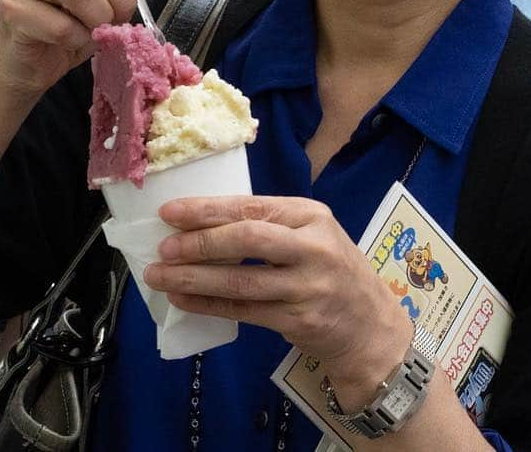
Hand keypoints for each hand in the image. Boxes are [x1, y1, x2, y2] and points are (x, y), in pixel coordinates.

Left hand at [145, 195, 410, 408]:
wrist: (369, 322)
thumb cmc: (333, 269)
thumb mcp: (313, 234)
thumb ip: (272, 225)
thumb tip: (204, 222)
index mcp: (312, 215)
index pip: (252, 207)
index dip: (208, 209)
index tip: (170, 211)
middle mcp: (313, 246)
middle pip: (247, 238)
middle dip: (199, 242)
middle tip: (164, 246)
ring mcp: (307, 286)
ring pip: (240, 279)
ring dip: (194, 277)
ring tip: (161, 275)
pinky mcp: (298, 320)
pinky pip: (242, 311)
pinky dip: (208, 304)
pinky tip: (183, 299)